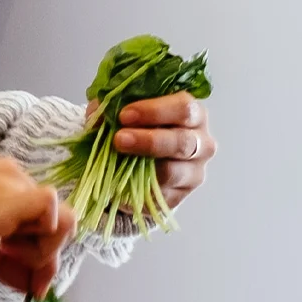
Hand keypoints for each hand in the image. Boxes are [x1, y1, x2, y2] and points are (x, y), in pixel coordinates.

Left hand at [107, 92, 216, 210]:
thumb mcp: (125, 111)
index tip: (124, 115)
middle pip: (183, 141)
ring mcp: (194, 171)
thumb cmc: (137, 127)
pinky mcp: (181, 195)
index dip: (155, 111)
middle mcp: (201, 142)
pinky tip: (122, 181)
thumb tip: (101, 112)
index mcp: (192, 113)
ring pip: (173, 171)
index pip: (183, 108)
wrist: (137, 161)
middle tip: (119, 139)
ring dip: (143, 167)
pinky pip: (161, 195)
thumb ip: (116, 107)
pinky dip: (140, 189)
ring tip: (117, 160)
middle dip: (149, 140)